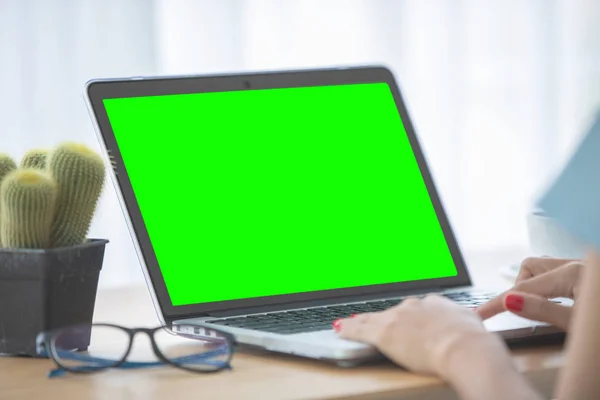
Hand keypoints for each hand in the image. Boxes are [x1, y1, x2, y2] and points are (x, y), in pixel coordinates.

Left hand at [335, 295, 503, 377]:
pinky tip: (340, 328)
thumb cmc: (473, 340)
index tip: (406, 319)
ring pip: (373, 317)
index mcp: (434, 303)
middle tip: (377, 323)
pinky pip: (359, 329)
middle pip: (394, 312)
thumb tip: (467, 321)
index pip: (416, 308)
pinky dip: (348, 329)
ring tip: (350, 323)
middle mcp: (414, 306)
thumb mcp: (472, 324)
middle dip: (386, 318)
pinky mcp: (383, 332)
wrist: (464, 347)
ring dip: (362, 321)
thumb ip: (463, 320)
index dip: (409, 316)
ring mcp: (397, 318)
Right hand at [477, 257, 582, 329]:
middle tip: (527, 313)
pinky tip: (563, 303)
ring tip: (547, 309)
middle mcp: (576, 264)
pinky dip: (552, 287)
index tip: (478, 314)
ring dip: (537, 287)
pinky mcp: (589, 275)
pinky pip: (560, 274)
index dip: (497, 303)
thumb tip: (509, 301)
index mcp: (571, 273)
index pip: (522, 288)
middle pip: (529, 269)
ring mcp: (584, 267)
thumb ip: (544, 311)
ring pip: (544, 269)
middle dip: (521, 290)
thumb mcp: (579, 323)